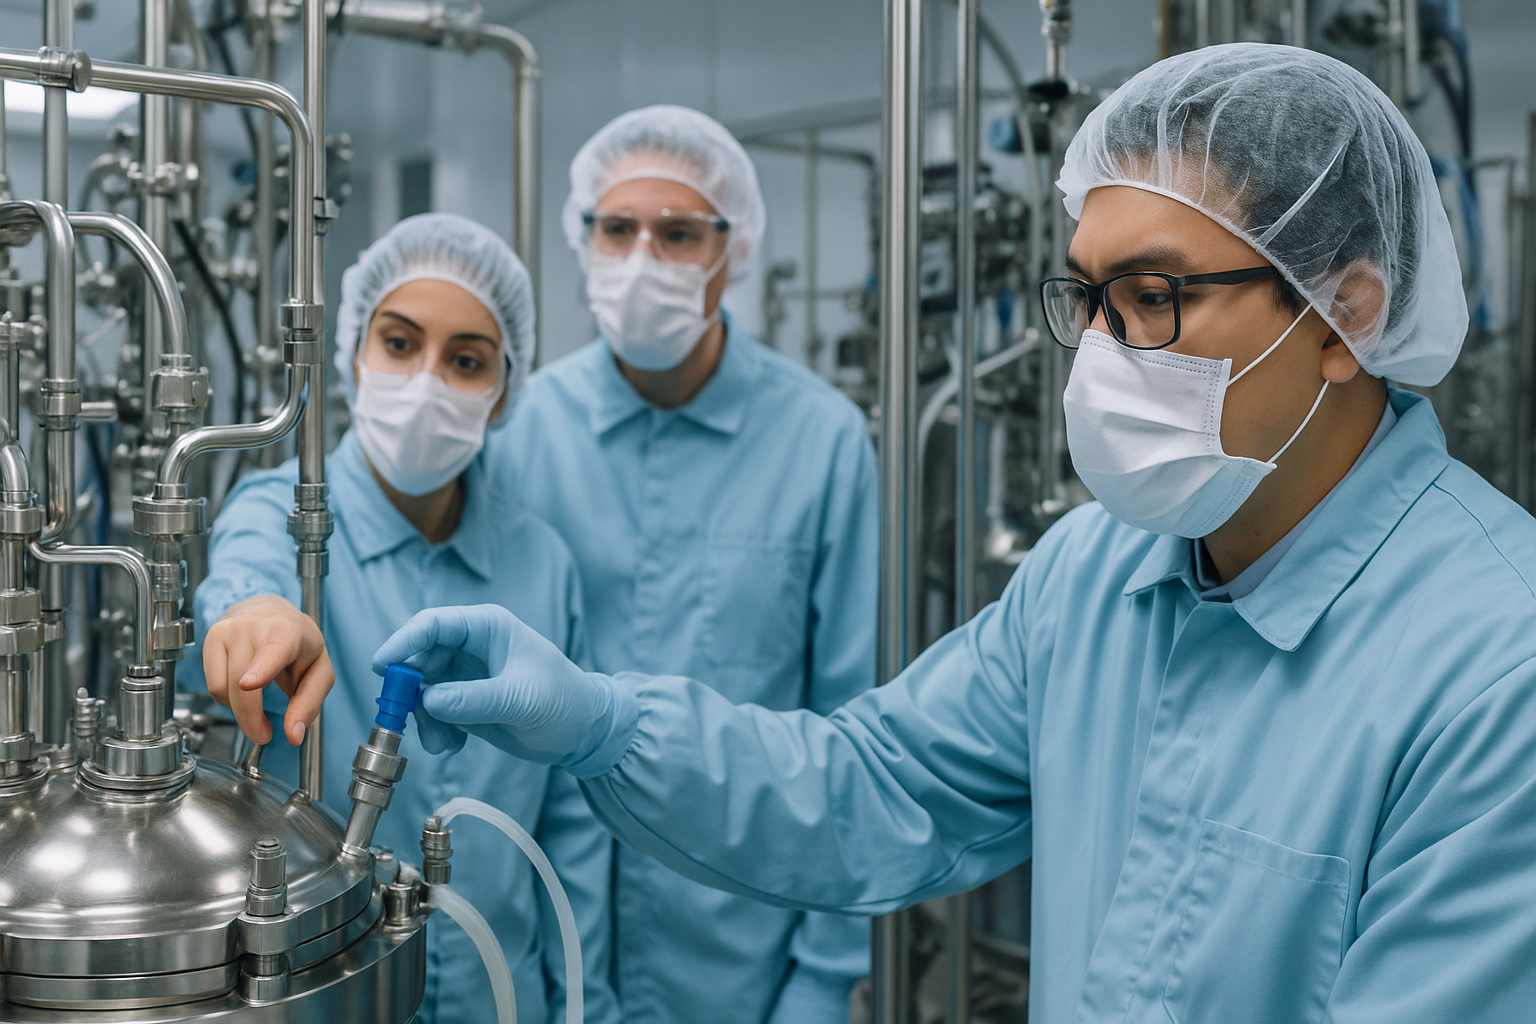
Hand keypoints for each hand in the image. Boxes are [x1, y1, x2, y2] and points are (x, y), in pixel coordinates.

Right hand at [203, 595, 333, 745]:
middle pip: (242, 686)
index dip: (261, 669)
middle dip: (251, 719)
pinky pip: (212, 685)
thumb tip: (294, 735)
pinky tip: (240, 688)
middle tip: (263, 734)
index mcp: (288, 633)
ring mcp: (230, 630)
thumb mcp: (318, 670)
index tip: (249, 684)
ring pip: (224, 689)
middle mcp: (255, 627)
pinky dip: (225, 698)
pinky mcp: (212, 638)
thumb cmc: (297, 642)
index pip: (274, 651)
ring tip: (256, 703)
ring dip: (239, 710)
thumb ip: (309, 703)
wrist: (269, 610)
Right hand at [371, 604, 609, 763]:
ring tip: (442, 743)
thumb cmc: (563, 700)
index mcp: (488, 627)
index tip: (383, 667)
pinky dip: (435, 731)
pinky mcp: (464, 703)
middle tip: (405, 718)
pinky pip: (432, 713)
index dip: (404, 641)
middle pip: (419, 659)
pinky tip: (454, 745)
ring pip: (421, 691)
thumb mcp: (520, 699)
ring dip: (422, 718)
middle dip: (410, 691)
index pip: (434, 624)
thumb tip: (429, 701)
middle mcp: (471, 647)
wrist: (583, 732)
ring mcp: (465, 676)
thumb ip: (474, 699)